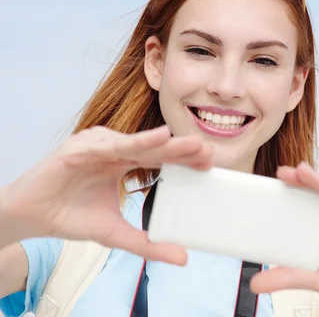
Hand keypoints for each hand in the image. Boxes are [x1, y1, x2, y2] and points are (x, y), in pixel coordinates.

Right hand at [1, 125, 211, 264]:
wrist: (31, 218)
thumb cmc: (71, 217)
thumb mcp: (116, 234)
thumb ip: (148, 244)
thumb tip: (183, 258)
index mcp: (122, 162)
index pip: (159, 157)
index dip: (183, 159)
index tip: (209, 164)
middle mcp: (113, 149)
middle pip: (154, 148)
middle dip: (182, 149)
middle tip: (210, 152)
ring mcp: (97, 145)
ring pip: (138, 143)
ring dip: (166, 144)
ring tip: (193, 145)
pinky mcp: (81, 147)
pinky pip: (113, 144)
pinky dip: (136, 141)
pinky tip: (160, 138)